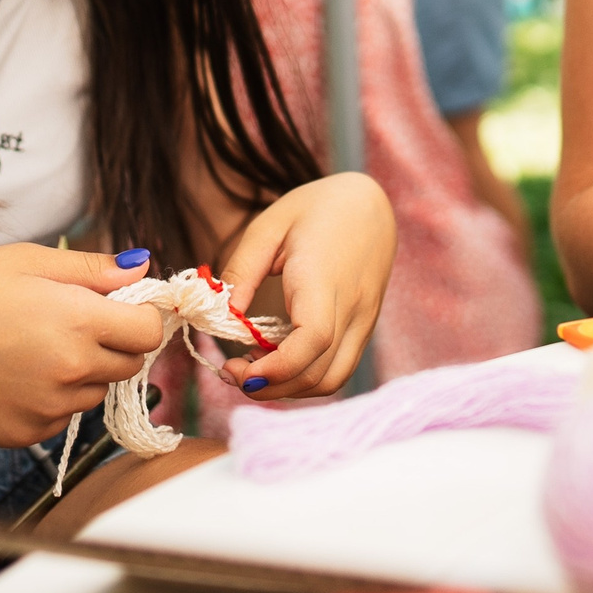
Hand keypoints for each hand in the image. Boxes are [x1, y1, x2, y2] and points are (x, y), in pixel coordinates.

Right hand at [0, 244, 167, 449]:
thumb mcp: (24, 261)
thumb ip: (91, 268)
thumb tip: (142, 268)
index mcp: (78, 319)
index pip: (148, 330)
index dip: (141, 317)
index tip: (123, 309)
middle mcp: (72, 369)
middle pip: (129, 364)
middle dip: (113, 344)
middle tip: (70, 324)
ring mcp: (49, 407)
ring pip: (94, 392)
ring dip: (81, 373)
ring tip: (31, 348)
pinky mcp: (25, 435)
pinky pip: (60, 417)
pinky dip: (50, 400)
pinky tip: (12, 375)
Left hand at [215, 172, 394, 401]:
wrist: (370, 203)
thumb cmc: (315, 208)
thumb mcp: (268, 227)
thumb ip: (243, 271)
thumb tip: (222, 316)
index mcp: (324, 277)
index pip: (313, 339)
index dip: (275, 368)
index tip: (234, 368)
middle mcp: (352, 306)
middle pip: (319, 373)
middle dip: (270, 387)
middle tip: (229, 372)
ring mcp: (364, 321)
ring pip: (332, 380)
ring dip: (289, 389)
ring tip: (252, 370)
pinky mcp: (364, 329)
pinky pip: (339, 368)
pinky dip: (306, 378)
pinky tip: (278, 361)